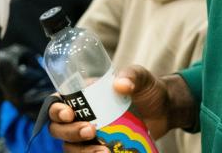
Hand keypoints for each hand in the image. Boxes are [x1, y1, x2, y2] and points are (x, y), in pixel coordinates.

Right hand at [48, 66, 185, 151]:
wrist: (165, 111)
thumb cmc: (148, 89)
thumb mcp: (141, 77)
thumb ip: (132, 76)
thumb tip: (120, 85)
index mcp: (84, 96)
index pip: (57, 102)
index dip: (55, 110)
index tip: (68, 114)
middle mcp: (82, 116)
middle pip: (59, 129)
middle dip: (69, 132)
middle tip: (90, 131)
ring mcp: (91, 135)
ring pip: (71, 147)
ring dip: (82, 152)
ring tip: (103, 152)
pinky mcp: (101, 148)